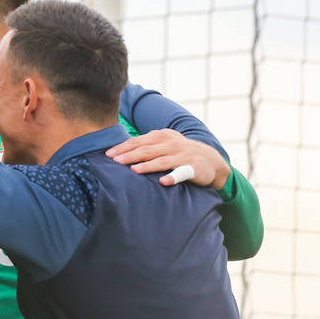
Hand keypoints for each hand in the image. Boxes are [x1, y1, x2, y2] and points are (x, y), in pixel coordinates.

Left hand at [105, 130, 229, 188]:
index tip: (108, 154)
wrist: (211, 159)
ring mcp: (183, 155)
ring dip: (147, 166)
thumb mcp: (163, 143)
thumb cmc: (179, 151)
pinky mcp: (193, 168)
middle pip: (147, 150)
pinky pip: (182, 173)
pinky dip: (173, 177)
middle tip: (115, 162)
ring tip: (134, 170)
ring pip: (162, 160)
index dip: (123, 147)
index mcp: (161, 136)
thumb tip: (118, 152)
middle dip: (130, 155)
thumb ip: (145, 145)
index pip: (138, 141)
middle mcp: (171, 144)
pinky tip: (164, 182)